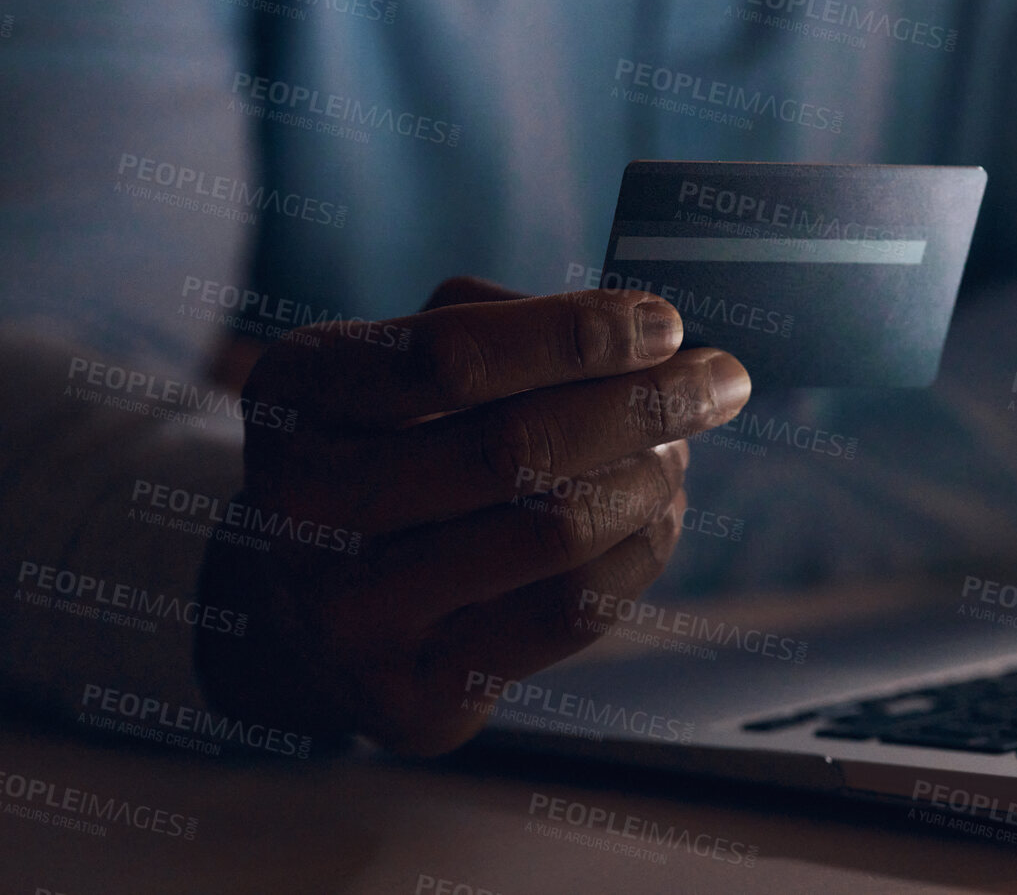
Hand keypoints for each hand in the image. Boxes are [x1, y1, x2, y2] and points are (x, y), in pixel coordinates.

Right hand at [195, 277, 750, 753]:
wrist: (312, 607)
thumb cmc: (389, 449)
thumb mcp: (404, 361)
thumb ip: (506, 325)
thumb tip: (651, 341)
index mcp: (296, 393)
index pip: (450, 357)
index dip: (575, 335)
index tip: (666, 323)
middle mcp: (300, 507)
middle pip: (513, 447)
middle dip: (644, 404)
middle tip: (719, 380)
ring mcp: (350, 615)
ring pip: (553, 535)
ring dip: (650, 479)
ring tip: (678, 451)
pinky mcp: (415, 694)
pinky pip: (570, 614)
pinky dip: (642, 551)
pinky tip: (660, 514)